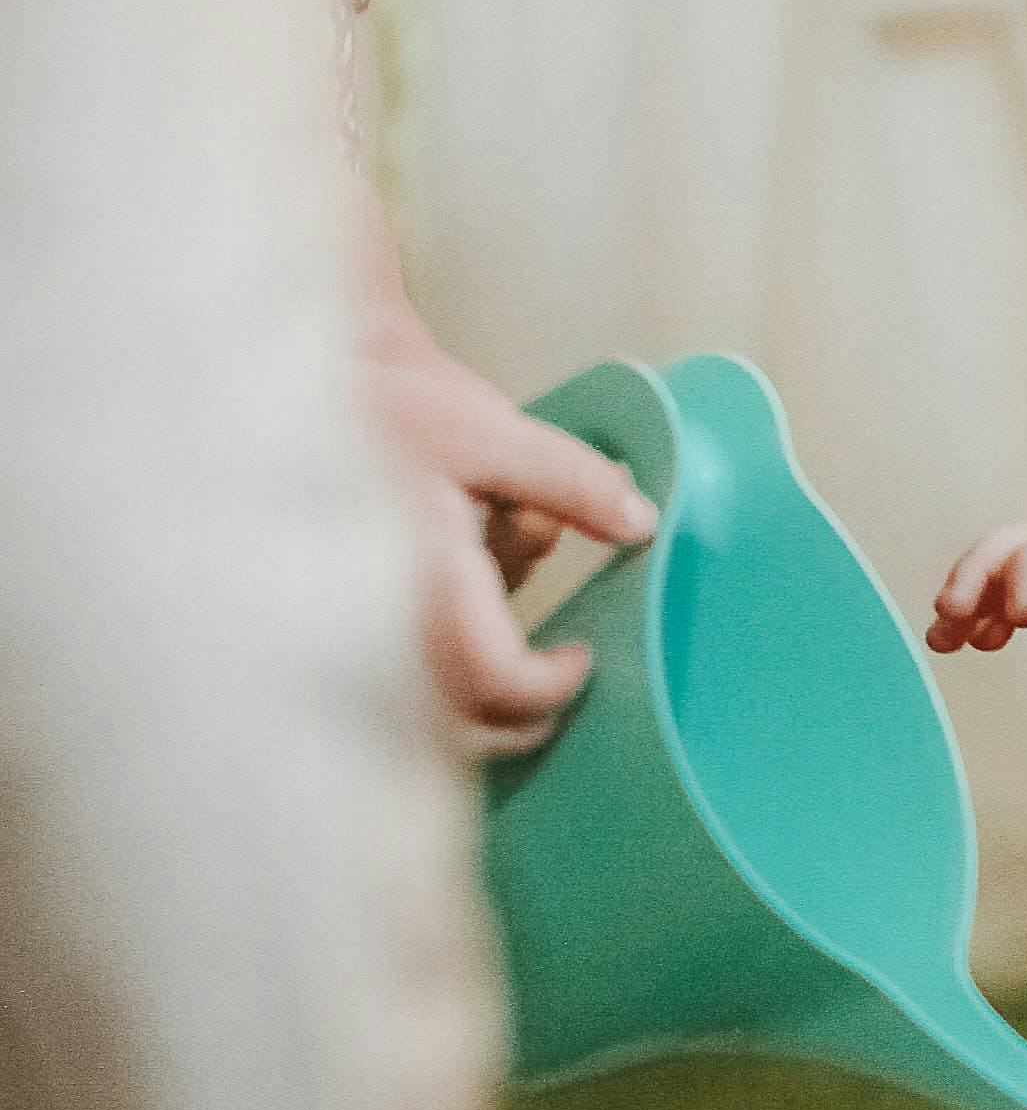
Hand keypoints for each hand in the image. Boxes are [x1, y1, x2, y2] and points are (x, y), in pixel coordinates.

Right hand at [363, 339, 658, 754]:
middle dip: (517, 706)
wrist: (302, 393)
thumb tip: (640, 525)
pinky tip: (454, 585)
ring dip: (476, 673)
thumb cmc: (391, 409)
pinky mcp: (340, 618)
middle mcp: (379, 619)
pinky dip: (442, 654)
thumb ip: (571, 483)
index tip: (579, 660)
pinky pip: (399, 670)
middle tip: (558, 677)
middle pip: (458, 715)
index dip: (548, 686)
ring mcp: (352, 625)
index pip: (494, 677)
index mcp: (422, 580)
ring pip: (427, 698)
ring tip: (492, 584)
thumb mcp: (489, 432)